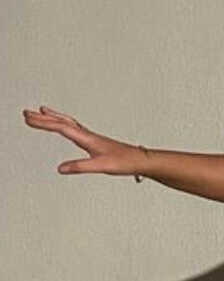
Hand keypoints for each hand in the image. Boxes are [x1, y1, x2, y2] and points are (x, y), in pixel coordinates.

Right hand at [22, 105, 144, 177]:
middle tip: (26, 113)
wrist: (140, 160)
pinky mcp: (95, 141)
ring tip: (41, 112)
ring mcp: (91, 137)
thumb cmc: (124, 161)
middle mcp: (88, 135)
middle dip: (43, 118)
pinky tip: (64, 127)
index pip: (61, 127)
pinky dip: (65, 124)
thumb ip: (80, 167)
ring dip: (53, 117)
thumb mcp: (101, 166)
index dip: (44, 123)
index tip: (28, 118)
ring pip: (68, 123)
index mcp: (87, 138)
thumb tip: (61, 168)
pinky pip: (75, 128)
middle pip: (62, 122)